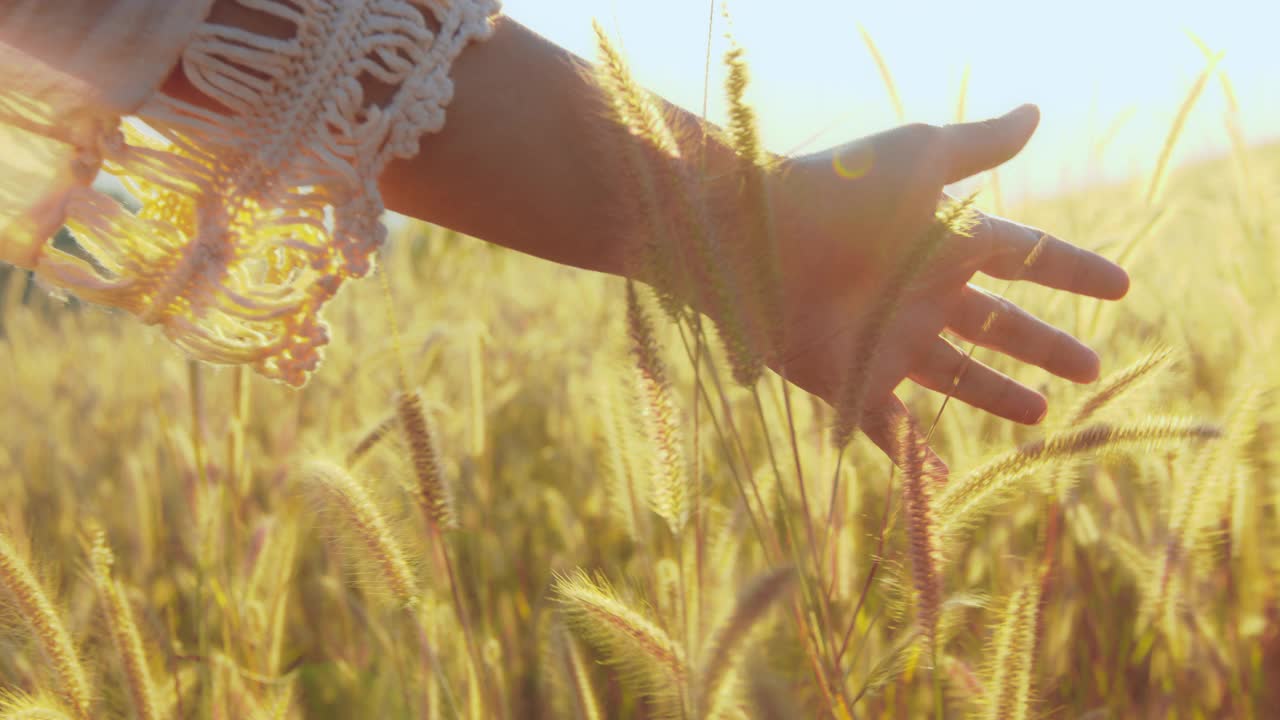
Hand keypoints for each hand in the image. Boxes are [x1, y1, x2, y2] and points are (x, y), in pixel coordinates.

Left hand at [758, 105, 1128, 471]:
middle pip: (1000, 327)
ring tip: (1041, 414)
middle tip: (1090, 369)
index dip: (1073, 273)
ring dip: (998, 395)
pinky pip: (891, 430)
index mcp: (946, 244)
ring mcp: (889, 343)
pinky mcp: (851, 385)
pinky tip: (943, 478)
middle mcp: (924, 296)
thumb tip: (1036, 113)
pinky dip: (916, 457)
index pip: (1027, 260)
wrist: (753, 246)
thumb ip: (978, 145)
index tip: (1120, 288)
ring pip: (957, 378)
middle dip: (1045, 346)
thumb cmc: (838, 194)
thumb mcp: (917, 160)